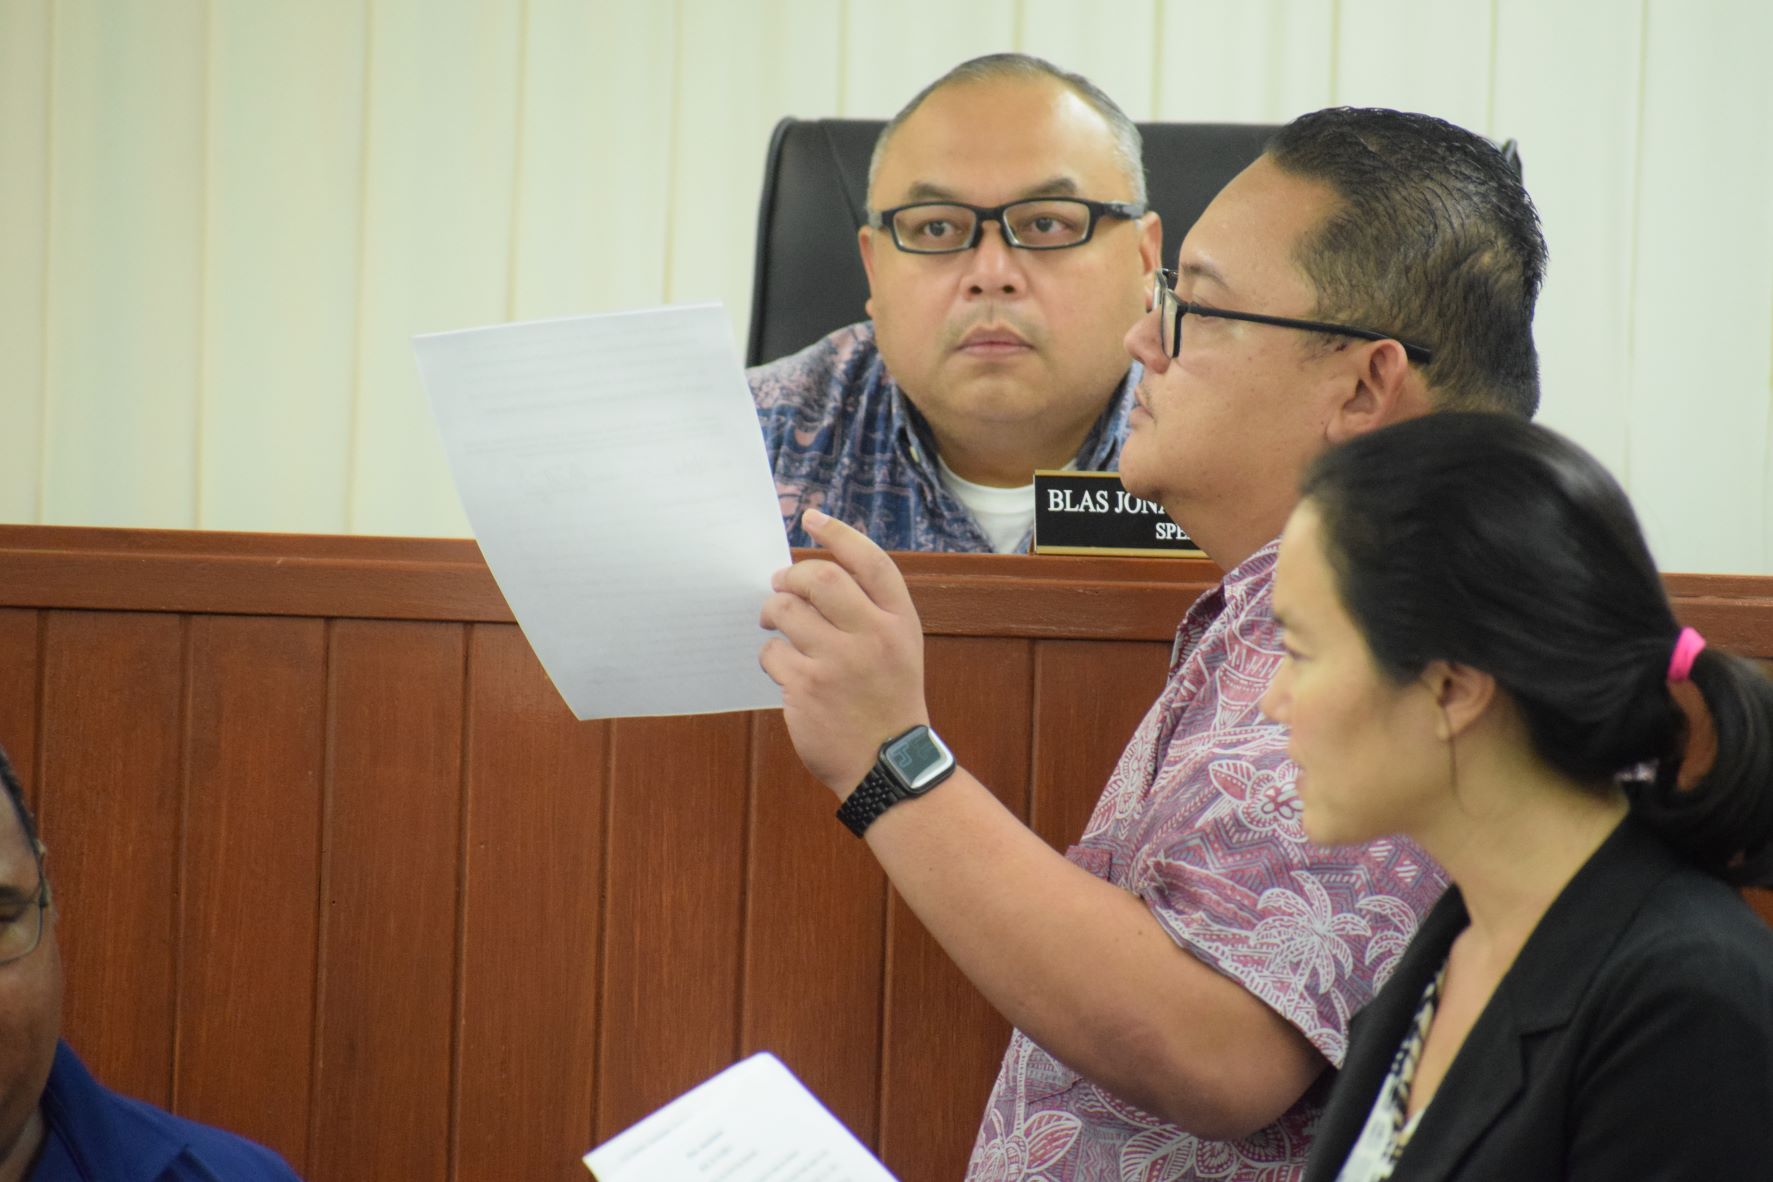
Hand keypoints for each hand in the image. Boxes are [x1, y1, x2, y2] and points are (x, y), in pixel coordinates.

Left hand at [758, 509, 929, 795]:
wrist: (888, 764)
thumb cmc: (888, 698)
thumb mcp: (900, 647)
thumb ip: (869, 609)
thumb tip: (810, 573)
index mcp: (899, 621)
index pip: (870, 560)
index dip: (838, 534)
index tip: (811, 519)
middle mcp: (873, 636)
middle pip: (819, 577)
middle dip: (790, 576)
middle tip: (780, 586)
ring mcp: (840, 663)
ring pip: (786, 611)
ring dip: (772, 612)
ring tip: (774, 623)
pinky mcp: (808, 689)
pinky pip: (772, 653)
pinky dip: (770, 655)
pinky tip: (782, 668)